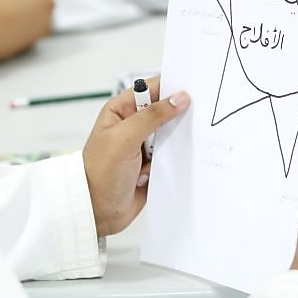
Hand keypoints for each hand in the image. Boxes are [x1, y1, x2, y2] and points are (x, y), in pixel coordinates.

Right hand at [0, 0, 54, 63]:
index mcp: (47, 1)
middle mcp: (48, 21)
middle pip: (36, 12)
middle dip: (24, 9)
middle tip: (4, 5)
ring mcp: (37, 38)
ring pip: (28, 26)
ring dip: (17, 22)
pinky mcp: (24, 51)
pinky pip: (19, 39)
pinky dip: (10, 35)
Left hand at [82, 77, 189, 236]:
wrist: (97, 211)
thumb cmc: (99, 172)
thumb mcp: (124, 138)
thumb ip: (152, 116)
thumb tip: (179, 97)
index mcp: (122, 110)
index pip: (151, 88)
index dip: (172, 86)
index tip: (194, 87)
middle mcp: (134, 125)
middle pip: (166, 110)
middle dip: (181, 114)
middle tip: (200, 114)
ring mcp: (145, 145)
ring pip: (173, 133)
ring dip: (178, 140)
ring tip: (181, 145)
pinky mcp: (154, 164)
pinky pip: (174, 155)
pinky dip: (177, 158)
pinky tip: (175, 163)